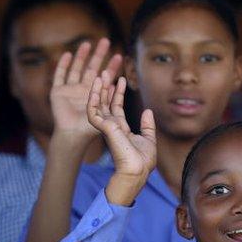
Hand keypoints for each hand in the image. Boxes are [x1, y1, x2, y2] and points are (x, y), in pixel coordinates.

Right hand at [51, 38, 121, 141]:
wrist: (72, 136)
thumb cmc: (89, 130)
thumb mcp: (103, 113)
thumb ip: (108, 99)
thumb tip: (115, 83)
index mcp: (95, 95)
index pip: (105, 77)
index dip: (111, 67)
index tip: (120, 56)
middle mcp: (82, 90)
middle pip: (92, 68)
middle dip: (99, 55)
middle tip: (106, 41)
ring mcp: (70, 90)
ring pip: (76, 68)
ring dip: (82, 56)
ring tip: (88, 43)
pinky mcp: (57, 92)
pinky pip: (59, 75)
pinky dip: (63, 65)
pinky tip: (67, 54)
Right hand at [87, 76, 155, 204]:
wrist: (138, 170)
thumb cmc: (143, 160)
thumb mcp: (149, 139)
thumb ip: (148, 126)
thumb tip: (148, 111)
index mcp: (121, 129)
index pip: (117, 108)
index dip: (118, 93)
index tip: (121, 79)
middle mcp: (112, 127)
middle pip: (106, 103)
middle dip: (106, 87)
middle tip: (107, 72)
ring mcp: (106, 127)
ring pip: (97, 105)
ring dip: (98, 90)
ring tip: (100, 74)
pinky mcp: (104, 128)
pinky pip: (93, 111)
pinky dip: (93, 99)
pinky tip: (95, 88)